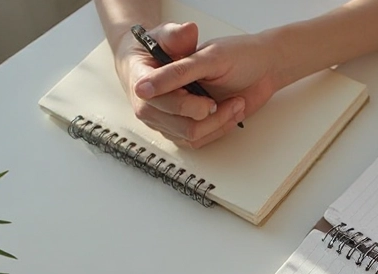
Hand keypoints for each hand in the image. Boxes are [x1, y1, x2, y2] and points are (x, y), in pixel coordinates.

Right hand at [114, 22, 280, 147]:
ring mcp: (166, 119)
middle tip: (220, 101)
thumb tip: (186, 30)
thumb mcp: (180, 37)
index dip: (176, 100)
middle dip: (202, 112)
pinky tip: (231, 115)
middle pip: (174, 121)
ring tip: (235, 104)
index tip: (201, 100)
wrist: (228, 63)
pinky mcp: (181, 130)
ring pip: (190, 135)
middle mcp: (151, 102)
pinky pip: (198, 141)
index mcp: (142, 76)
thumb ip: (183, 39)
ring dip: (217, 123)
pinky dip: (219, 130)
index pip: (152, 94)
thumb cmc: (189, 49)